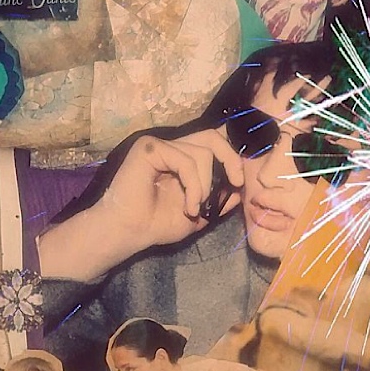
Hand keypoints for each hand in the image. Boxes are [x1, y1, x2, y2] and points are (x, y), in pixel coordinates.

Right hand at [104, 128, 243, 247]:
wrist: (130, 233)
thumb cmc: (157, 225)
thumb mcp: (199, 215)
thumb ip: (217, 200)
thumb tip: (238, 189)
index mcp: (182, 160)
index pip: (212, 143)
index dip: (231, 156)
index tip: (238, 182)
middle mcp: (172, 148)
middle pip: (212, 136)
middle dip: (231, 159)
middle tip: (235, 183)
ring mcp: (160, 145)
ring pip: (202, 153)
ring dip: (205, 186)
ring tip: (194, 208)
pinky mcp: (150, 148)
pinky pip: (186, 160)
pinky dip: (194, 186)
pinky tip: (188, 206)